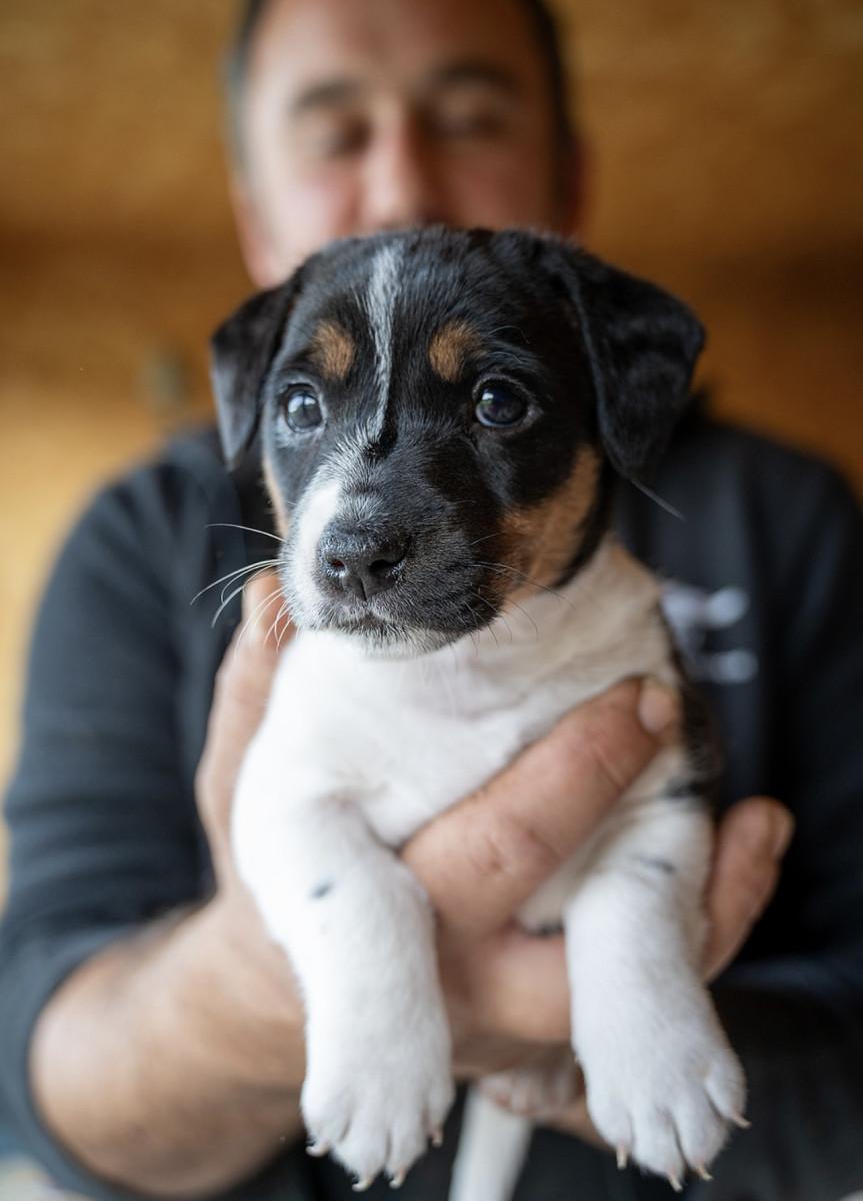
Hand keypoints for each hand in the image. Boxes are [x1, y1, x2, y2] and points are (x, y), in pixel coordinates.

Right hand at [199, 575, 792, 1129]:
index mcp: (370, 912)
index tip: (634, 699)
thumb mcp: (240, 785)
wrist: (282, 1001)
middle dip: (618, 802)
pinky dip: (708, 922)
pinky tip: (746, 846)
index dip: (570, 779)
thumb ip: (256, 695)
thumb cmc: (273, 876)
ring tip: (749, 816)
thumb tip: (272, 598)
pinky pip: (641, 989)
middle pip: (559, 907)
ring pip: (618, 977)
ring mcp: (506, 1011)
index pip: (482, 853)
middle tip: (663, 708)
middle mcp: (452, 975)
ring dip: (700, 899)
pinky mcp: (547, 1015)